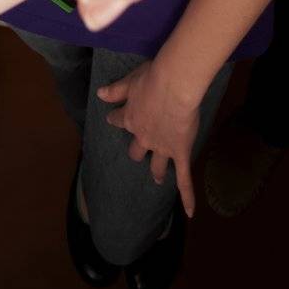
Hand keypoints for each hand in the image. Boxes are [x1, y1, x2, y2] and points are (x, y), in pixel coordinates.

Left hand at [98, 59, 200, 216]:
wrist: (174, 87)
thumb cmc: (153, 77)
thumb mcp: (130, 80)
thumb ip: (115, 90)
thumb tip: (99, 95)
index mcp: (130, 117)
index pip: (118, 120)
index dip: (116, 118)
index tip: (114, 117)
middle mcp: (143, 137)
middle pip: (136, 150)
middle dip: (137, 151)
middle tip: (140, 152)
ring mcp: (162, 148)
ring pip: (156, 164)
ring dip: (156, 171)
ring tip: (157, 176)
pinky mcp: (180, 153)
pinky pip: (183, 179)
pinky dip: (187, 196)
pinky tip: (189, 212)